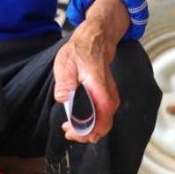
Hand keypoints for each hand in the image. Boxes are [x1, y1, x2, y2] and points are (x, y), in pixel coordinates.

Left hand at [53, 23, 120, 144]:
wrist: (95, 39)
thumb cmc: (81, 51)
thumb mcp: (67, 63)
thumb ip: (65, 82)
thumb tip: (64, 99)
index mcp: (99, 86)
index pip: (101, 116)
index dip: (88, 130)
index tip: (72, 132)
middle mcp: (108, 93)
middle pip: (105, 123)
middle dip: (87, 134)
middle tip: (68, 132)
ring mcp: (110, 95)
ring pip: (105, 120)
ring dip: (89, 128)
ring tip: (71, 128)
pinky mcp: (107, 96)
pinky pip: (103, 114)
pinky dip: (92, 121)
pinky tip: (80, 120)